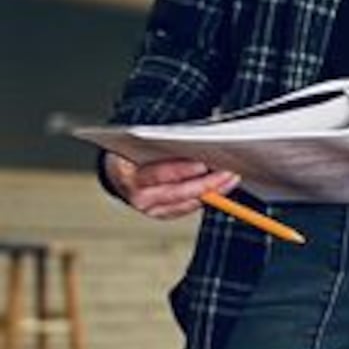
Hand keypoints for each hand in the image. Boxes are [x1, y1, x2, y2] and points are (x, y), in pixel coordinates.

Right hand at [103, 152, 236, 219]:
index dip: (182, 170)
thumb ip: (162, 141)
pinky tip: (219, 189)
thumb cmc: (132, 153)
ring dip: (211, 192)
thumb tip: (195, 135)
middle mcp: (137, 195)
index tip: (203, 165)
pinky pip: (186, 208)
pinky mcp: (160, 214)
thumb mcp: (140, 142)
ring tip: (229, 179)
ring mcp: (149, 207)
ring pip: (185, 202)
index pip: (158, 173)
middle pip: (177, 192)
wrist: (119, 172)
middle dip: (206, 183)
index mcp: (127, 173)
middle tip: (227, 173)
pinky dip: (204, 198)